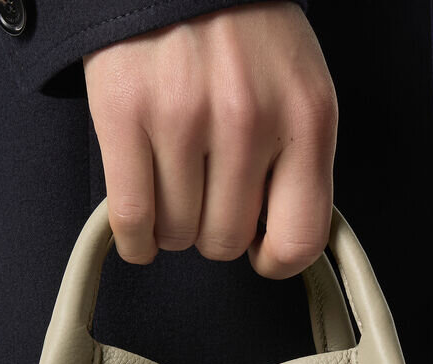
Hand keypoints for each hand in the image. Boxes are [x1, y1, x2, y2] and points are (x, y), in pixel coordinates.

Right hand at [83, 1, 337, 278]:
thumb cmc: (244, 34)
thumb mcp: (300, 91)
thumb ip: (299, 165)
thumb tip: (274, 242)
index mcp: (305, 117)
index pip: (300, 238)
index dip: (275, 260)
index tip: (259, 251)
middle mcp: (249, 119)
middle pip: (226, 240)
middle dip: (214, 231)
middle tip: (207, 198)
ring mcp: (184, 117)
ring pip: (178, 234)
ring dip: (174, 226)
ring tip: (176, 189)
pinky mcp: (126, 114)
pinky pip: (132, 219)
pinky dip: (135, 240)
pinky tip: (141, 232)